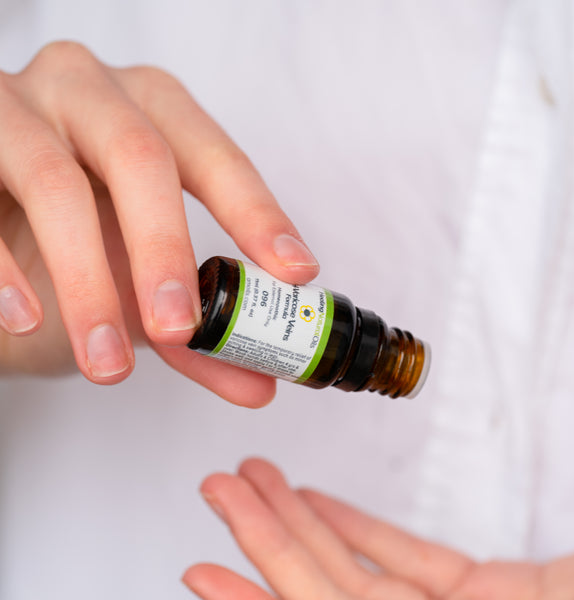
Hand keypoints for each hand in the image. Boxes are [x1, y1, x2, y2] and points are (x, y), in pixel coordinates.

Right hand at [0, 41, 318, 404]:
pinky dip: (2, 269)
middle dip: (164, 251)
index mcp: (153, 110)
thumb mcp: (140, 280)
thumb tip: (259, 384)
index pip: (215, 156)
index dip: (256, 213)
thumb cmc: (78, 239)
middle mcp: (90, 91)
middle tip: (179, 330)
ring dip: (86, 282)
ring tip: (107, 361)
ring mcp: (16, 104)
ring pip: (54, 182)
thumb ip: (197, 333)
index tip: (294, 272)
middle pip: (140, 157)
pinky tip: (23, 319)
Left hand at [183, 459, 573, 598]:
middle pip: (324, 595)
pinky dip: (360, 528)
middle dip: (265, 538)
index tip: (200, 571)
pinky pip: (406, 561)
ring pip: (359, 569)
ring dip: (302, 521)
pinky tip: (318, 500)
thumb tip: (286, 595)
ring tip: (255, 478)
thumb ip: (402, 591)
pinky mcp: (482, 596)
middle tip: (217, 489)